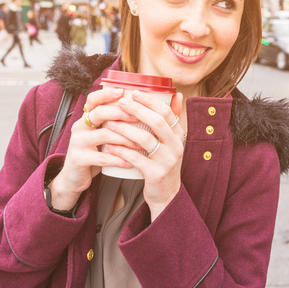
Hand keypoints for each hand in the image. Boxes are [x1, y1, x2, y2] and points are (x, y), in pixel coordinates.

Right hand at [47, 87, 136, 210]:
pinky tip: (130, 162)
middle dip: (120, 113)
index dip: (106, 94)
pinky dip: (118, 159)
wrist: (74, 178)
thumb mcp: (102, 136)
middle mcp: (79, 127)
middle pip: (99, 113)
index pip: (93, 100)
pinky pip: (102, 158)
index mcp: (86, 118)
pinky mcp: (78, 159)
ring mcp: (77, 143)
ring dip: (125, 138)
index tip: (123, 91)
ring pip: (103, 135)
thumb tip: (142, 110)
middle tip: (138, 117)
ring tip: (141, 143)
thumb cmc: (95, 153)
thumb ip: (115, 124)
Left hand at [104, 91, 184, 220]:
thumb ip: (171, 120)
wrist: (166, 194)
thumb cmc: (163, 163)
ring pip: (145, 139)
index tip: (134, 92)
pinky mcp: (156, 174)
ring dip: (125, 129)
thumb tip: (175, 94)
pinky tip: (109, 146)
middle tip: (120, 103)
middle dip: (137, 110)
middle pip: (157, 122)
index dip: (150, 101)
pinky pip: (136, 159)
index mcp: (179, 135)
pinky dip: (121, 151)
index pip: (167, 112)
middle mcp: (176, 146)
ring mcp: (167, 161)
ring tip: (110, 123)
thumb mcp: (171, 141)